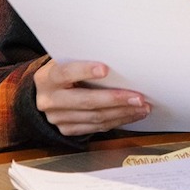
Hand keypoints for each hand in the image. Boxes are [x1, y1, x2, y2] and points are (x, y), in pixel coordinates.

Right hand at [31, 60, 149, 136]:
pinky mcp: (67, 130)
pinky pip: (96, 127)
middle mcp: (49, 100)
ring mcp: (57, 118)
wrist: (47, 93)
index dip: (84, 71)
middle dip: (115, 99)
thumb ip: (82, 61)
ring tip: (142, 107)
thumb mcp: (65, 61)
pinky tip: (131, 115)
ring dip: (122, 113)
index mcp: (47, 78)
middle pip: (86, 101)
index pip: (66, 73)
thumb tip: (117, 60)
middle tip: (138, 97)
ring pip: (95, 118)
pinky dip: (117, 121)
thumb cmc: (64, 72)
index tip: (105, 69)